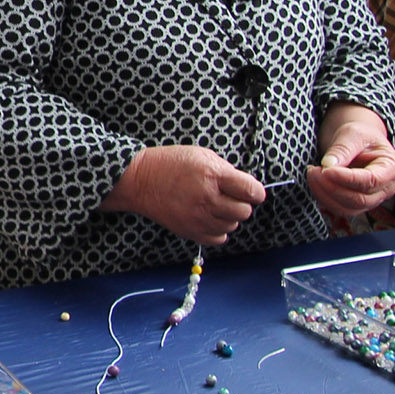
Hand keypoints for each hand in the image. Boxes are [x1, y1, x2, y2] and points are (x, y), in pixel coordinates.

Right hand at [106, 145, 263, 245]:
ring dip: (227, 216)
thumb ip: (226, 171)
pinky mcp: (191, 232)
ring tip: (212, 205)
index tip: (249, 190)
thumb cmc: (170, 164)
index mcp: (214, 176)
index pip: (253, 191)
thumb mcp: (202, 155)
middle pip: (245, 211)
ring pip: (232, 225)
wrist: (139, 181)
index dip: (255, 191)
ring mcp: (199, 218)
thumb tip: (244, 188)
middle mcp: (209, 199)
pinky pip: (219, 238)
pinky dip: (217, 230)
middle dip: (240, 203)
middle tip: (226, 196)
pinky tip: (207, 217)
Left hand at [305, 105, 394, 217]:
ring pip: (348, 208)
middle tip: (313, 170)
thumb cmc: (359, 136)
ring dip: (325, 194)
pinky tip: (315, 182)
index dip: (347, 178)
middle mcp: (386, 189)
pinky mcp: (357, 204)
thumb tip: (328, 164)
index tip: (326, 170)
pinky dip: (324, 198)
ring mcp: (372, 200)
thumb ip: (343, 149)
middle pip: (360, 199)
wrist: (357, 143)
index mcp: (391, 168)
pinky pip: (340, 209)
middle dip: (333, 187)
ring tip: (312, 173)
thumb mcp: (353, 134)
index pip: (371, 181)